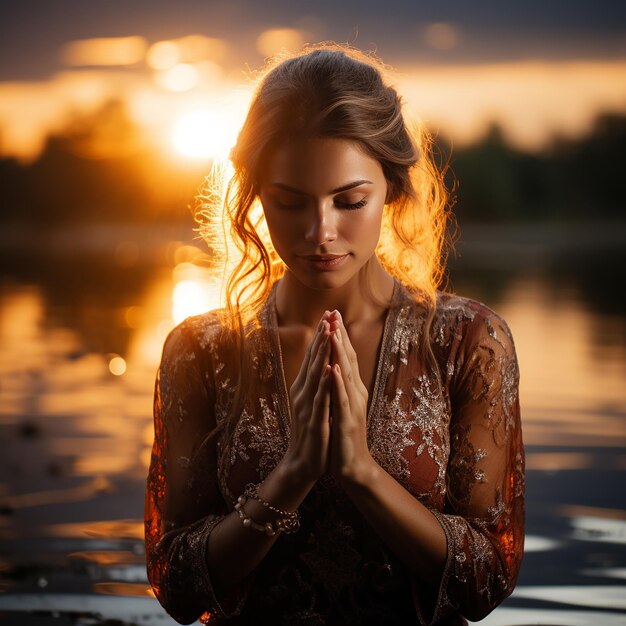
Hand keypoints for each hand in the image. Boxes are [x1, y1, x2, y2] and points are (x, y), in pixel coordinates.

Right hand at [283, 315, 332, 483]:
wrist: (304, 463)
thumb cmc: (312, 432)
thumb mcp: (313, 403)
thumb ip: (315, 383)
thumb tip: (322, 362)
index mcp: (304, 388)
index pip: (313, 357)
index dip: (320, 336)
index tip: (327, 314)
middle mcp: (303, 393)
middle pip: (312, 361)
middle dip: (321, 337)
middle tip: (327, 314)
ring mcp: (307, 407)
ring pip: (315, 375)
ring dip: (322, 354)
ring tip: (328, 334)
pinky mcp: (315, 421)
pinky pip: (320, 399)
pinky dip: (324, 384)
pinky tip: (329, 370)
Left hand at [325, 311, 375, 483]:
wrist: (352, 465)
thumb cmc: (344, 434)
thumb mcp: (340, 404)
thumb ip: (339, 385)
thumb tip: (334, 363)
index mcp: (351, 388)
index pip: (344, 356)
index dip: (338, 335)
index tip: (331, 313)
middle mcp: (354, 392)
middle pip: (347, 359)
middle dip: (339, 335)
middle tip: (334, 313)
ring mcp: (352, 406)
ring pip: (345, 374)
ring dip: (339, 352)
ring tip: (333, 331)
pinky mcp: (347, 421)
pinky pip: (341, 398)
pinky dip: (338, 382)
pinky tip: (333, 368)